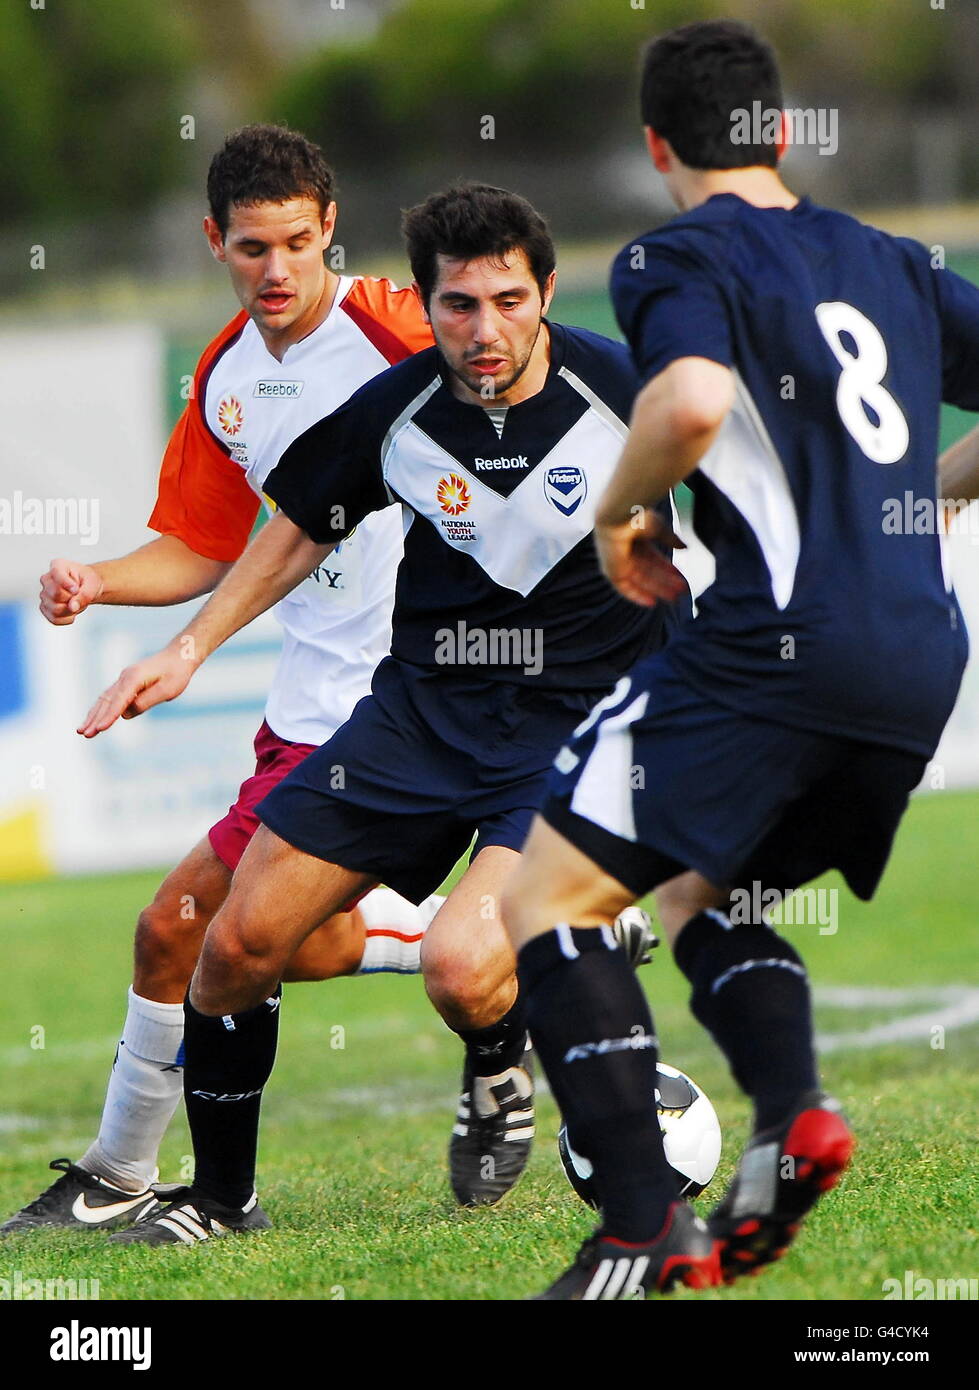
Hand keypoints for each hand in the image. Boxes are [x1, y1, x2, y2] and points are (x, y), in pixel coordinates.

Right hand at [40, 559, 102, 624]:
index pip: (56, 574)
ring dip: (71, 610)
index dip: (66, 584)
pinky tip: (72, 612)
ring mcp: (44, 594)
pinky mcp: (45, 608)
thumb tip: (72, 607)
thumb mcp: (93, 584)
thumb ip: (84, 594)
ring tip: (76, 602)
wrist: (86, 588)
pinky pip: (54, 619)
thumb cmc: (88, 581)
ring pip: (55, 609)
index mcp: (58, 566)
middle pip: (55, 594)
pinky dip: (67, 619)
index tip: (76, 588)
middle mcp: (47, 579)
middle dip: (72, 598)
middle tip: (78, 595)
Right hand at [78, 642, 196, 737]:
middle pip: (105, 701)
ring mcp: (124, 679)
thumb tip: (125, 714)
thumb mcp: (167, 689)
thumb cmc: (176, 673)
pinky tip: (93, 719)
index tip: (99, 730)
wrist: (179, 656)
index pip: (118, 701)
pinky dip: (100, 709)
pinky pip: (109, 698)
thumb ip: (146, 701)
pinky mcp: (126, 683)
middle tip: (83, 734)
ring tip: (81, 731)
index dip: (109, 716)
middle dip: (94, 718)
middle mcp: (125, 677)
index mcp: (134, 678)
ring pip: (104, 700)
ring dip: (93, 715)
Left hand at [595, 509, 686, 606]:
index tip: (680, 576)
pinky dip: (638, 595)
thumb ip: (670, 540)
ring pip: (640, 580)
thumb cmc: (637, 517)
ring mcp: (618, 562)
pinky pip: (625, 588)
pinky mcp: (611, 571)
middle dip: (665, 581)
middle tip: (681, 591)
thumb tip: (684, 548)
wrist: (617, 517)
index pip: (652, 558)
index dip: (666, 568)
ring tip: (674, 597)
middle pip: (648, 571)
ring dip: (657, 589)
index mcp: (635, 538)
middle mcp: (625, 551)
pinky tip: (652, 602)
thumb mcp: (659, 529)